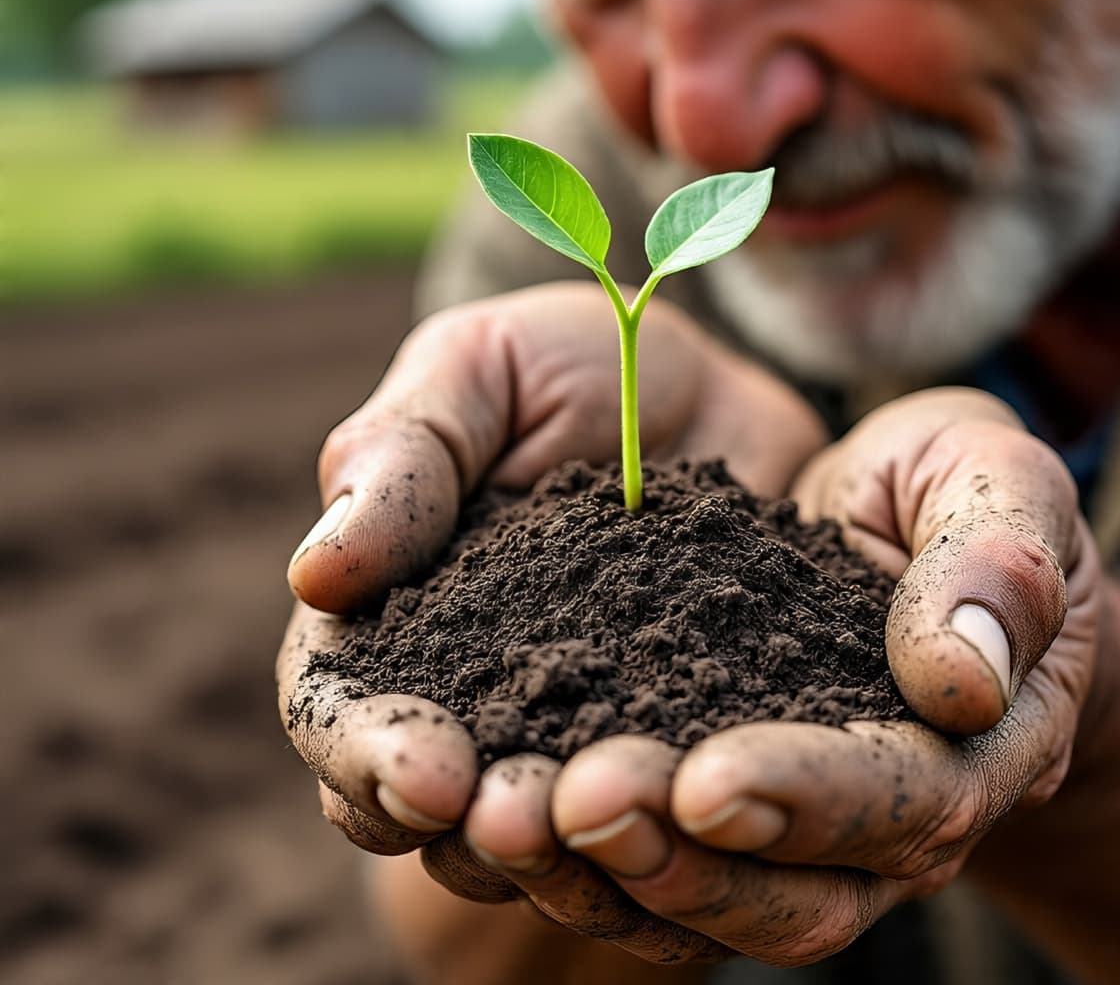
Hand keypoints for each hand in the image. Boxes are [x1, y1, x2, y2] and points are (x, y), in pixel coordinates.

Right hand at [276, 282, 827, 952]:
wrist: (702, 381)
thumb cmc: (565, 361)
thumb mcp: (475, 371)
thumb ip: (400, 458)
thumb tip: (316, 573)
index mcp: (392, 612)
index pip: (341, 709)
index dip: (367, 755)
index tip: (427, 776)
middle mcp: (473, 691)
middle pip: (432, 808)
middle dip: (468, 828)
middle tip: (518, 824)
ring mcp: (577, 722)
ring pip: (544, 837)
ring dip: (566, 857)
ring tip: (607, 832)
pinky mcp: (675, 733)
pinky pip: (663, 815)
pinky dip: (673, 837)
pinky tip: (703, 832)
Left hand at [516, 388, 1099, 965]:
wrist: (898, 514)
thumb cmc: (953, 484)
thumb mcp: (995, 481)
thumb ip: (996, 563)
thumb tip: (966, 680)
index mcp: (975, 743)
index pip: (906, 799)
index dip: (814, 799)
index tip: (708, 780)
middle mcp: (888, 813)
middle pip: (796, 891)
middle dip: (685, 861)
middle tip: (574, 806)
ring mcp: (798, 818)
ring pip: (710, 897)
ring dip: (608, 872)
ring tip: (506, 816)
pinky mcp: (715, 793)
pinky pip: (652, 847)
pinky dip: (571, 844)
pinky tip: (488, 796)